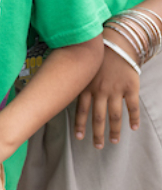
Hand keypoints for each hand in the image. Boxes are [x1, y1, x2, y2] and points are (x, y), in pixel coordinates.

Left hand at [75, 33, 140, 147]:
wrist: (117, 43)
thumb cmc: (96, 55)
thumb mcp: (81, 67)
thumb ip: (75, 81)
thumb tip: (56, 90)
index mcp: (86, 87)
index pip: (80, 110)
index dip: (79, 125)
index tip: (78, 137)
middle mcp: (100, 91)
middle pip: (98, 117)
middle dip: (97, 133)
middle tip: (97, 146)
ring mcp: (115, 90)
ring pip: (115, 116)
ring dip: (114, 131)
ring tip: (113, 141)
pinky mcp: (130, 88)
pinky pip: (132, 107)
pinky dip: (133, 119)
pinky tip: (133, 128)